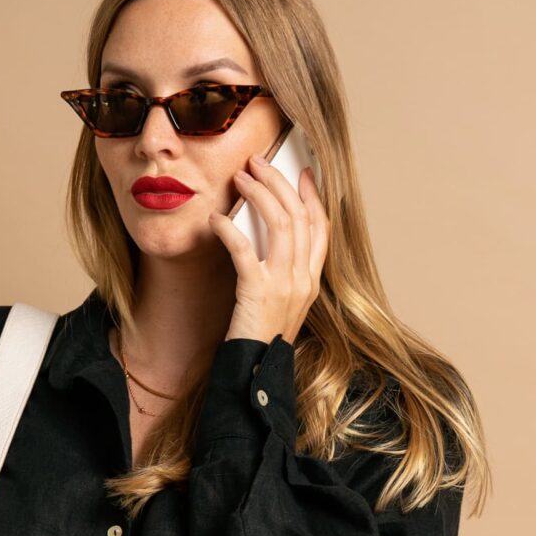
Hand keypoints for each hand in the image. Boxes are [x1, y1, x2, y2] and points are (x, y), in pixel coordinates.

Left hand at [210, 147, 326, 345]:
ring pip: (280, 223)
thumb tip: (262, 234)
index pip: (321, 227)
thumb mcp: (282, 302)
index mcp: (312, 279)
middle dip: (279, 182)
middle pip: (299, 216)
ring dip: (259, 194)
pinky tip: (214, 219)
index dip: (312, 196)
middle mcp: (304, 278)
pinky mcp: (259, 292)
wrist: (256, 373)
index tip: (302, 172)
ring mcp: (285, 285)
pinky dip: (228, 229)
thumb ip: (281, 270)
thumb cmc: (261, 337)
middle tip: (257, 163)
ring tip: (240, 177)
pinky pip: (244, 250)